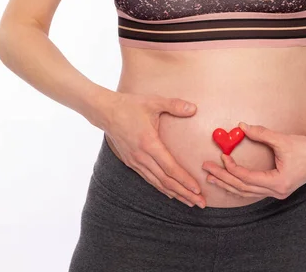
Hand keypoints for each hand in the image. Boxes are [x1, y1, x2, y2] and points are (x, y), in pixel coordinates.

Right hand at [99, 91, 205, 208]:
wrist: (105, 112)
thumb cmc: (130, 106)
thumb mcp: (153, 102)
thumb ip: (174, 105)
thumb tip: (194, 108)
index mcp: (149, 143)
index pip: (170, 167)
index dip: (184, 180)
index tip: (197, 189)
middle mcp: (141, 157)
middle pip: (166, 180)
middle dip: (184, 193)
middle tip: (200, 203)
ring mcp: (135, 161)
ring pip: (158, 183)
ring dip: (175, 194)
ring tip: (190, 202)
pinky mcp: (131, 162)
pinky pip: (149, 179)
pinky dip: (161, 188)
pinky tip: (171, 194)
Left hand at [202, 122, 305, 199]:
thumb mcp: (283, 140)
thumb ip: (261, 133)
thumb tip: (240, 125)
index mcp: (279, 182)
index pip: (248, 178)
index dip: (232, 168)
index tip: (222, 157)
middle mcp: (277, 191)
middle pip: (243, 188)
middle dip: (223, 178)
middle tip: (206, 169)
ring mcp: (277, 192)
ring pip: (246, 192)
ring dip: (228, 184)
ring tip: (211, 178)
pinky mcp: (276, 189)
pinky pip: (252, 191)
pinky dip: (239, 185)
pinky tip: (228, 181)